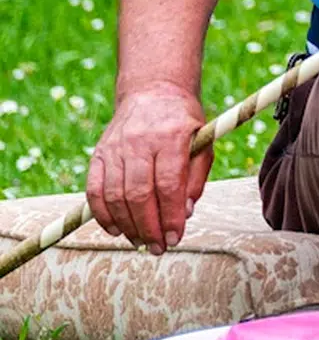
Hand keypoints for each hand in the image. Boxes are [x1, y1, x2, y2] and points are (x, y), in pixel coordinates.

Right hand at [86, 84, 212, 253]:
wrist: (154, 91)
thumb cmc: (184, 123)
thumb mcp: (203, 142)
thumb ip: (196, 178)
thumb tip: (185, 214)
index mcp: (172, 135)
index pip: (168, 183)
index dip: (170, 215)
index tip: (175, 238)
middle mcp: (140, 140)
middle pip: (139, 193)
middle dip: (148, 227)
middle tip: (157, 248)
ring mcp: (116, 146)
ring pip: (115, 195)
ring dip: (127, 226)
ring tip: (140, 241)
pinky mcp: (99, 153)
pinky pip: (94, 190)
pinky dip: (103, 215)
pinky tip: (116, 230)